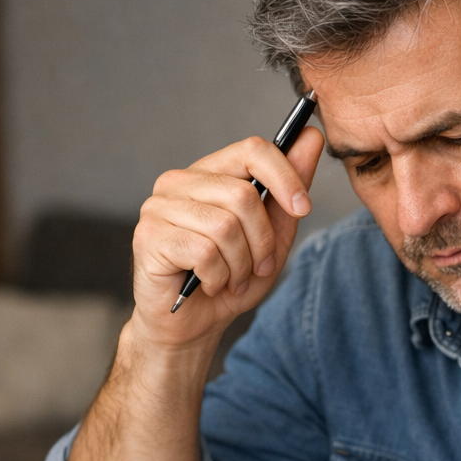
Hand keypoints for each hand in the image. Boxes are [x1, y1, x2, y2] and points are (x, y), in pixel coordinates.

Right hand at [128, 126, 323, 350]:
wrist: (192, 324)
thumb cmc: (229, 278)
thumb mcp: (273, 235)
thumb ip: (289, 190)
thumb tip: (310, 137)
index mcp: (210, 173)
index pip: (252, 150)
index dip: (285, 176)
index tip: (303, 209)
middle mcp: (179, 182)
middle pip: (243, 194)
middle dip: (262, 241)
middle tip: (258, 266)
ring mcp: (159, 206)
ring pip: (225, 225)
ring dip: (240, 264)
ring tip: (233, 279)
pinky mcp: (149, 236)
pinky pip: (204, 251)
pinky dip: (218, 276)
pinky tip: (209, 284)